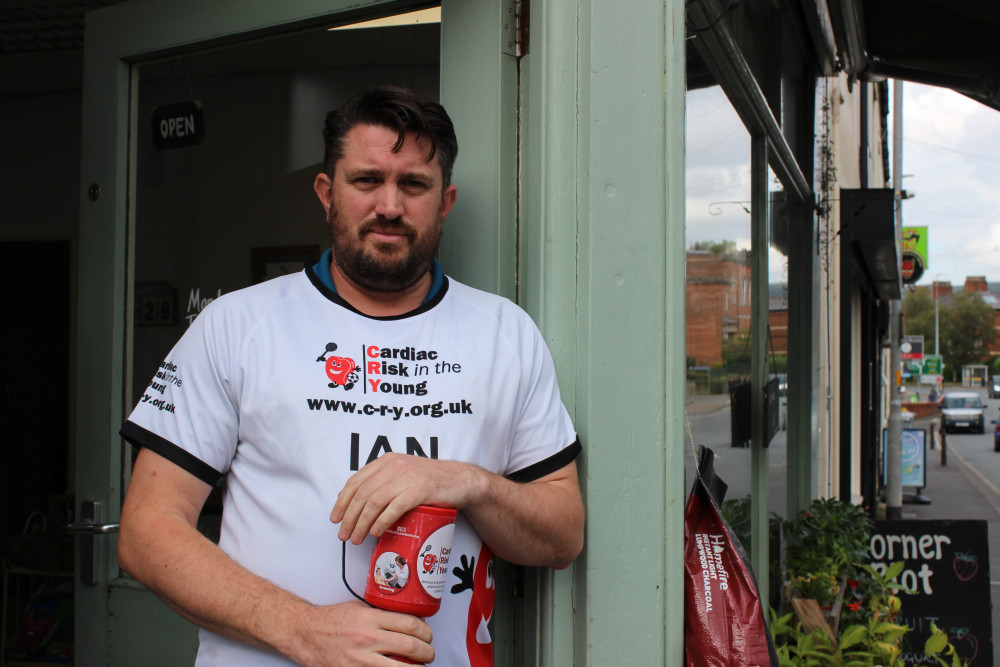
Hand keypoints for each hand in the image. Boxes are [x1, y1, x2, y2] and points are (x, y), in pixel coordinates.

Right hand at [285, 600, 432, 665]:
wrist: (305, 633)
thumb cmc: (331, 620)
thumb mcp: (359, 607)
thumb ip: (381, 614)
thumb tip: (407, 620)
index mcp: (370, 618)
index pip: (409, 624)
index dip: (426, 631)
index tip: (428, 634)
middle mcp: (367, 638)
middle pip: (410, 647)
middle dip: (427, 652)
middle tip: (429, 653)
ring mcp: (360, 659)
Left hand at [330, 453, 480, 543]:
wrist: (460, 481)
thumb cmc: (430, 482)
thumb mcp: (402, 474)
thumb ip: (382, 481)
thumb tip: (355, 500)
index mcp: (387, 461)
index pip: (355, 480)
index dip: (342, 501)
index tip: (335, 518)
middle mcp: (395, 465)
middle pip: (362, 493)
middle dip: (349, 517)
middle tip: (344, 535)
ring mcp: (408, 476)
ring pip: (374, 501)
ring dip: (362, 523)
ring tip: (357, 538)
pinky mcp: (420, 490)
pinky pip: (395, 507)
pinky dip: (382, 521)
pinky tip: (376, 532)